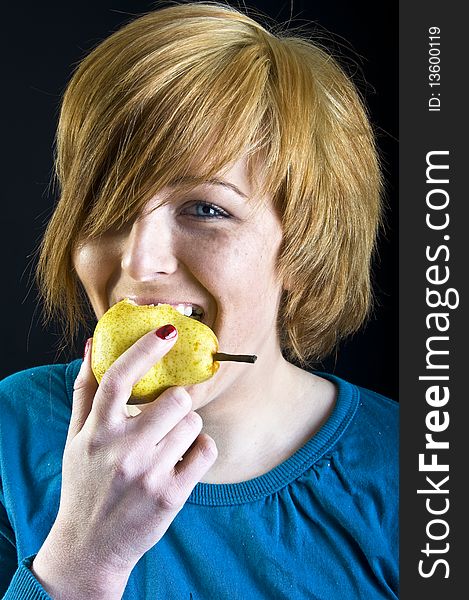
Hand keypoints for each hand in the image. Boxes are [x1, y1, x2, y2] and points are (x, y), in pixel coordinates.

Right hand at [32, 327, 216, 599]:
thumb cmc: (84, 484)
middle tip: (167, 418)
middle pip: (175, 399)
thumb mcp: (76, 439)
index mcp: (97, 432)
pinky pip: (206, 450)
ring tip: (168, 447)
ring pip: (193, 423)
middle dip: (177, 403)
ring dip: (186, 429)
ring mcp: (148, 474)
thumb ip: (84, 391)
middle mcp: (121, 451)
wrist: (89, 546)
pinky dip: (201, 451)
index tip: (168, 330)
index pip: (118, 377)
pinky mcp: (171, 495)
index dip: (145, 348)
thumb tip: (91, 344)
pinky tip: (182, 462)